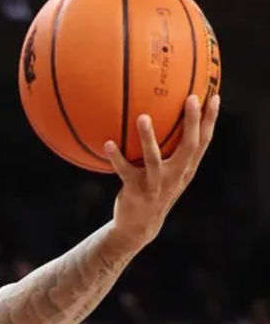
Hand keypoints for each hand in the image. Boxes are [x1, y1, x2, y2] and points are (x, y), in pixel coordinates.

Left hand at [104, 94, 219, 251]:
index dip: (211, 120)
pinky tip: (107, 143)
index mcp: (186, 169)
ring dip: (148, 137)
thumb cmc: (153, 191)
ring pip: (154, 158)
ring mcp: (155, 184)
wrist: (139, 227)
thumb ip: (172, 152)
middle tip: (191, 98)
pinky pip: (124, 170)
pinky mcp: (135, 191)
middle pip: (189, 146)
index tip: (215, 96)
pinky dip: (116, 157)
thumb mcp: (168, 174)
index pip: (204, 141)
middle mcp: (175, 176)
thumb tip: (165, 120)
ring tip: (142, 117)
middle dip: (192, 121)